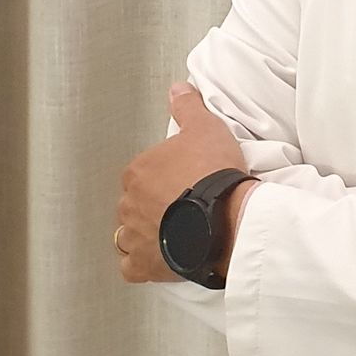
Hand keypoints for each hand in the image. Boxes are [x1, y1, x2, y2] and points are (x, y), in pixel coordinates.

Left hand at [115, 83, 246, 282]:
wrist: (226, 216)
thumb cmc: (214, 172)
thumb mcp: (206, 127)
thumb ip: (188, 106)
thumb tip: (177, 89)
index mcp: (138, 171)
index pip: (143, 171)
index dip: (165, 174)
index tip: (185, 176)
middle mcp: (129, 203)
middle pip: (135, 202)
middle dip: (153, 203)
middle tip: (183, 202)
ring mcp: (134, 236)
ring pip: (130, 233)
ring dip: (146, 231)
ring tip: (173, 228)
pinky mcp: (144, 264)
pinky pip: (133, 266)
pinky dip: (143, 262)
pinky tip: (160, 255)